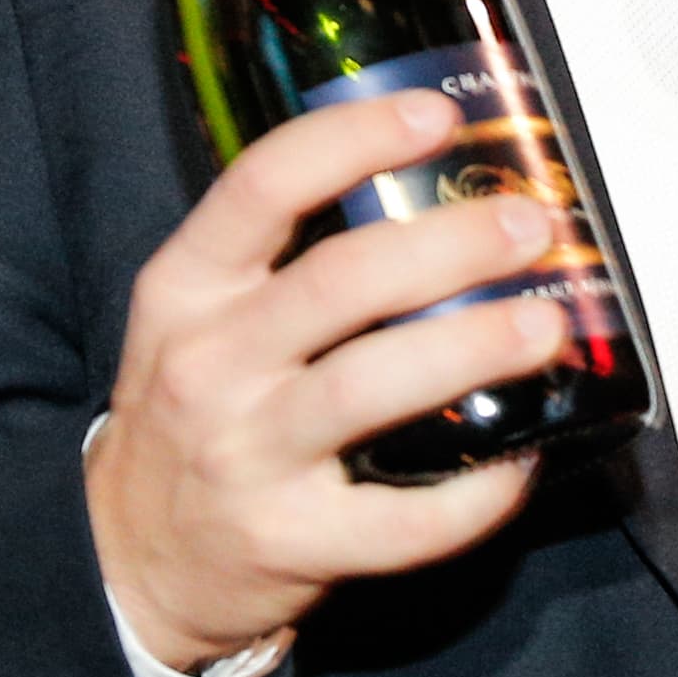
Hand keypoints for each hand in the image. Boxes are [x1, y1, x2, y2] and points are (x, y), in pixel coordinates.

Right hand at [87, 90, 570, 674]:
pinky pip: (402, 519)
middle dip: (450, 245)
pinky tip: (521, 458)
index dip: (354, 140)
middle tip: (530, 226)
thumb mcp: (195, 319)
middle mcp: (208, 365)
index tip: (438, 114)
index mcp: (185, 289)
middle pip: (340, 282)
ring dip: (472, 348)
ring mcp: (246, 458)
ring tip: (547, 325)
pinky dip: (475, 492)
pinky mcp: (292, 543)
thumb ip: (279, 260)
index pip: (262, 187)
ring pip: (371, 387)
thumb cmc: (193, 414)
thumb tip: (426, 189)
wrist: (131, 562)